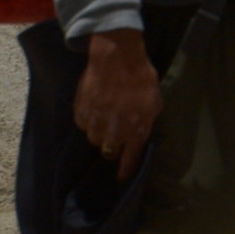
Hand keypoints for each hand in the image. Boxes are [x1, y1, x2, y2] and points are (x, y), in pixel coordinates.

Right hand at [72, 29, 160, 175]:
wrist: (117, 56)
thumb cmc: (141, 78)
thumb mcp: (154, 102)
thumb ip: (146, 123)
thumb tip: (139, 134)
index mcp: (135, 132)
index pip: (129, 160)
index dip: (125, 170)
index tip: (121, 176)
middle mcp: (114, 133)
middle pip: (109, 152)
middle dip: (114, 145)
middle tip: (117, 130)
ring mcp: (95, 124)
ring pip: (95, 139)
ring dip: (101, 132)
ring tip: (106, 116)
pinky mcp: (80, 113)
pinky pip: (84, 125)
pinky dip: (89, 119)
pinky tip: (96, 106)